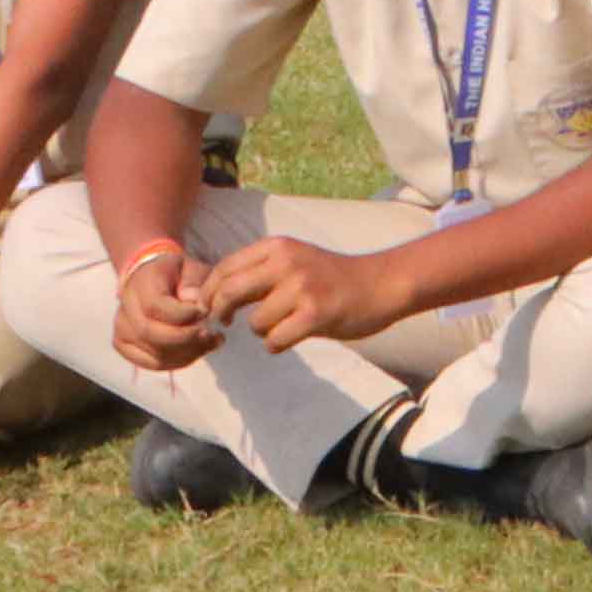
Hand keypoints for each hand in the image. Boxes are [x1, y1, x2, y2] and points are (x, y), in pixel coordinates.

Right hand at [105, 242, 223, 374]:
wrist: (155, 280)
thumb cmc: (177, 275)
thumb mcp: (191, 268)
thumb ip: (194, 282)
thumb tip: (194, 302)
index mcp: (141, 283)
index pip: (154, 306)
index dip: (182, 315)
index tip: (205, 313)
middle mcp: (126, 307)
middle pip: (151, 333)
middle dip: (186, 338)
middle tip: (212, 335)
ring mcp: (122, 328)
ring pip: (153, 352)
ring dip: (187, 353)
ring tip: (211, 342)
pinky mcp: (125, 345)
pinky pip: (151, 363)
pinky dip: (177, 362)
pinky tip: (196, 351)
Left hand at [204, 235, 398, 351]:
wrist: (381, 283)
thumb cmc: (332, 277)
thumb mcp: (295, 259)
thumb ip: (260, 270)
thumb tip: (214, 294)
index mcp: (278, 247)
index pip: (225, 268)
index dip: (209, 292)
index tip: (210, 307)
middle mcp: (287, 263)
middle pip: (229, 292)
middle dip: (219, 312)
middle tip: (224, 323)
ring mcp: (302, 288)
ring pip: (255, 323)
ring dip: (262, 331)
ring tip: (283, 326)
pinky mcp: (316, 314)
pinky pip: (275, 340)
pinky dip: (277, 344)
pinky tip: (293, 336)